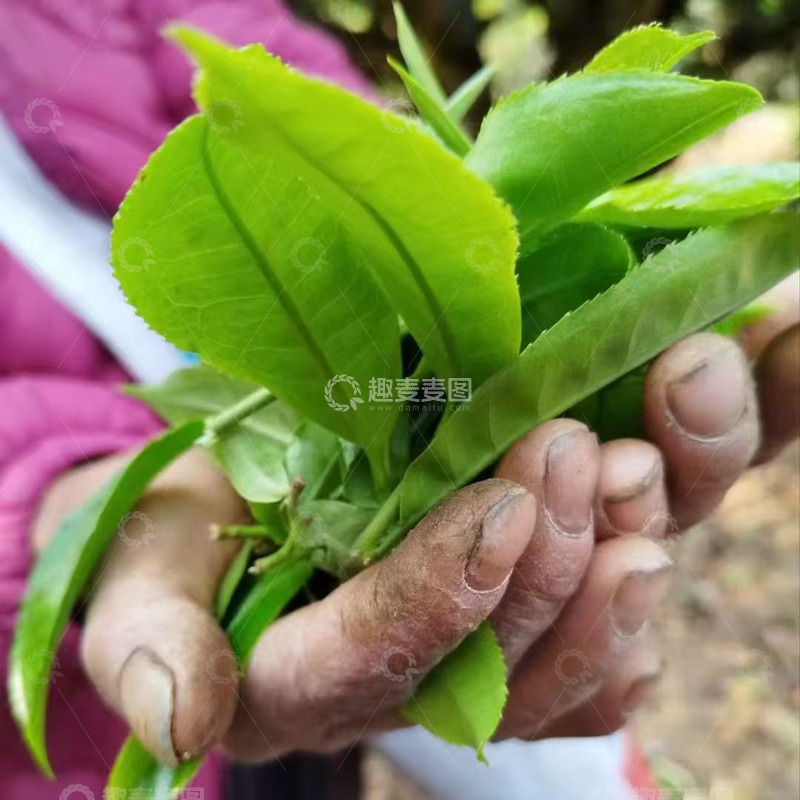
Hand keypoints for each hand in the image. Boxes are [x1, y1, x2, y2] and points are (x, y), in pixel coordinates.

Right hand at [32, 279, 797, 762]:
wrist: (230, 506)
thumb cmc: (178, 536)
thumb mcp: (143, 569)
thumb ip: (149, 638)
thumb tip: (182, 721)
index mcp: (308, 680)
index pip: (378, 664)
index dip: (441, 598)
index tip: (500, 510)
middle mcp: (405, 680)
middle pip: (499, 662)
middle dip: (551, 561)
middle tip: (578, 451)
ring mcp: (469, 653)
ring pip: (569, 653)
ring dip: (613, 563)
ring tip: (638, 470)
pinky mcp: (516, 620)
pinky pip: (606, 646)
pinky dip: (641, 581)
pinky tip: (658, 517)